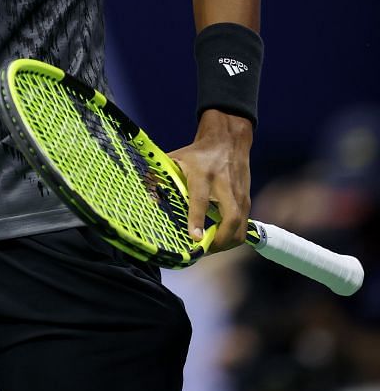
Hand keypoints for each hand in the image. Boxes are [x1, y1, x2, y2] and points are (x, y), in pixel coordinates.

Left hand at [169, 109, 252, 253]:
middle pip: (231, 218)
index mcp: (203, 174)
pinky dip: (231, 238)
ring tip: (209, 247)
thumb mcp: (177, 159)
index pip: (201, 200)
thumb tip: (144, 195)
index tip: (195, 238)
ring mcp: (239, 195)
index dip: (197, 220)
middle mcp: (224, 185)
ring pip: (240, 228)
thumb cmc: (198, 154)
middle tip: (203, 250)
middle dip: (219, 241)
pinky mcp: (246, 201)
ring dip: (226, 244)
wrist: (227, 141)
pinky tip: (218, 239)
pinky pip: (243, 226)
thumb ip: (161, 176)